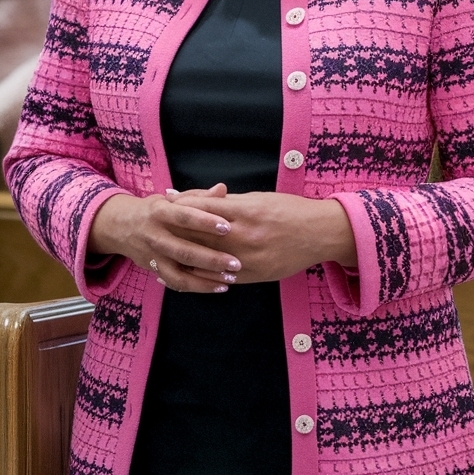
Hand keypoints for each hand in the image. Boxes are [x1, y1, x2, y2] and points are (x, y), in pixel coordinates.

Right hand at [88, 184, 241, 294]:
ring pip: (179, 274)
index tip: (228, 227)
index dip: (205, 222)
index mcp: (160, 212)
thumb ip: (198, 196)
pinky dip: (198, 288)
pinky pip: (177, 284)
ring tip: (230, 280)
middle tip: (236, 262)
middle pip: (184, 250)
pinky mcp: (155, 271)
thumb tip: (222, 188)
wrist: (121, 227)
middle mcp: (155, 236)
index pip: (184, 217)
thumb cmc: (155, 210)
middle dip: (211, 258)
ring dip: (206, 279)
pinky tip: (218, 287)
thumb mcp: (172, 199)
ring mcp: (154, 257)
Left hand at [165, 190, 356, 286]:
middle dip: (175, 231)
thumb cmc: (290, 210)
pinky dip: (200, 275)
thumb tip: (200, 197)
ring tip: (162, 253)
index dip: (182, 205)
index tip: (165, 203)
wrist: (320, 233)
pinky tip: (185, 272)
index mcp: (245, 211)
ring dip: (182, 256)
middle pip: (199, 235)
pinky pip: (220, 277)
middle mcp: (245, 235)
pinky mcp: (254, 275)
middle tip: (154, 227)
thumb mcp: (259, 198)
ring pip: (206, 259)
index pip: (203, 208)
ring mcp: (249, 258)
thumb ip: (228, 201)